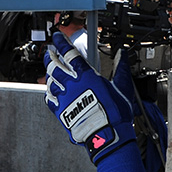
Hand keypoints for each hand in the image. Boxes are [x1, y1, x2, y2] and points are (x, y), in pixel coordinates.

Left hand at [44, 32, 135, 163]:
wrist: (106, 134)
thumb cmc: (115, 113)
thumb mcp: (122, 87)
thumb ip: (121, 68)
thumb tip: (123, 54)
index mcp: (86, 76)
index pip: (70, 54)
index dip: (61, 43)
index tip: (57, 37)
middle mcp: (72, 85)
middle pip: (55, 66)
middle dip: (50, 56)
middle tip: (49, 52)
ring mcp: (64, 98)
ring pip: (50, 81)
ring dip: (48, 73)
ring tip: (48, 69)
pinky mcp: (61, 112)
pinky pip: (49, 99)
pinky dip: (48, 92)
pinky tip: (50, 91)